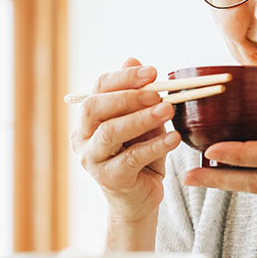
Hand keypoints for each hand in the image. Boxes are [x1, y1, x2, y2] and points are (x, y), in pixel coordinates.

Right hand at [70, 57, 180, 223]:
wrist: (140, 198)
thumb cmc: (140, 155)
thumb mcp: (141, 121)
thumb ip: (137, 95)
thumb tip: (133, 59)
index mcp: (88, 119)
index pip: (98, 89)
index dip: (124, 77)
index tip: (152, 71)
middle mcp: (82, 137)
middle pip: (95, 108)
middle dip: (128, 95)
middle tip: (157, 92)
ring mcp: (92, 160)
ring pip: (111, 132)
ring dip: (141, 118)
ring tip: (168, 109)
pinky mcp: (110, 179)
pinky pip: (131, 158)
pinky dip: (155, 146)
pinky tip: (174, 138)